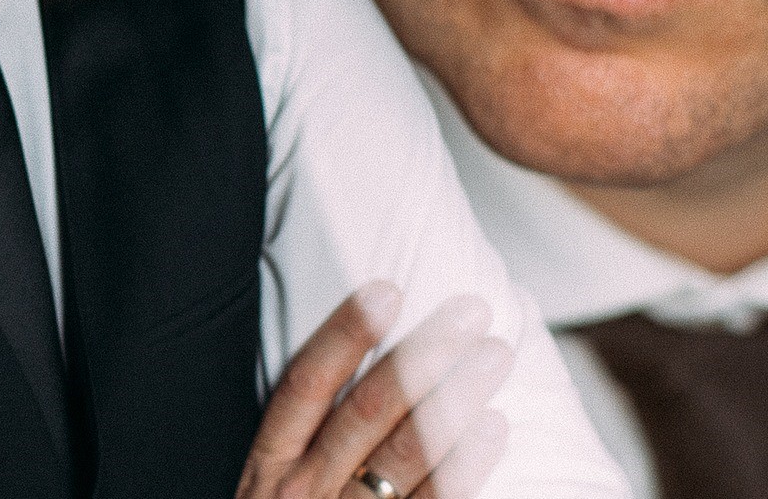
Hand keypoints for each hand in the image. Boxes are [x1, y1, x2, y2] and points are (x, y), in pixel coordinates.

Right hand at [237, 282, 512, 498]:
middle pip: (366, 413)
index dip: (344, 335)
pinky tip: (495, 427)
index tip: (386, 289)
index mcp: (272, 466)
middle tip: (470, 312)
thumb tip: (373, 360)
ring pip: (405, 457)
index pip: (307, 386)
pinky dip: (466, 465)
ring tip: (494, 355)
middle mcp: (306, 493)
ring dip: (455, 399)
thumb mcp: (275, 488)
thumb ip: (312, 434)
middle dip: (423, 356)